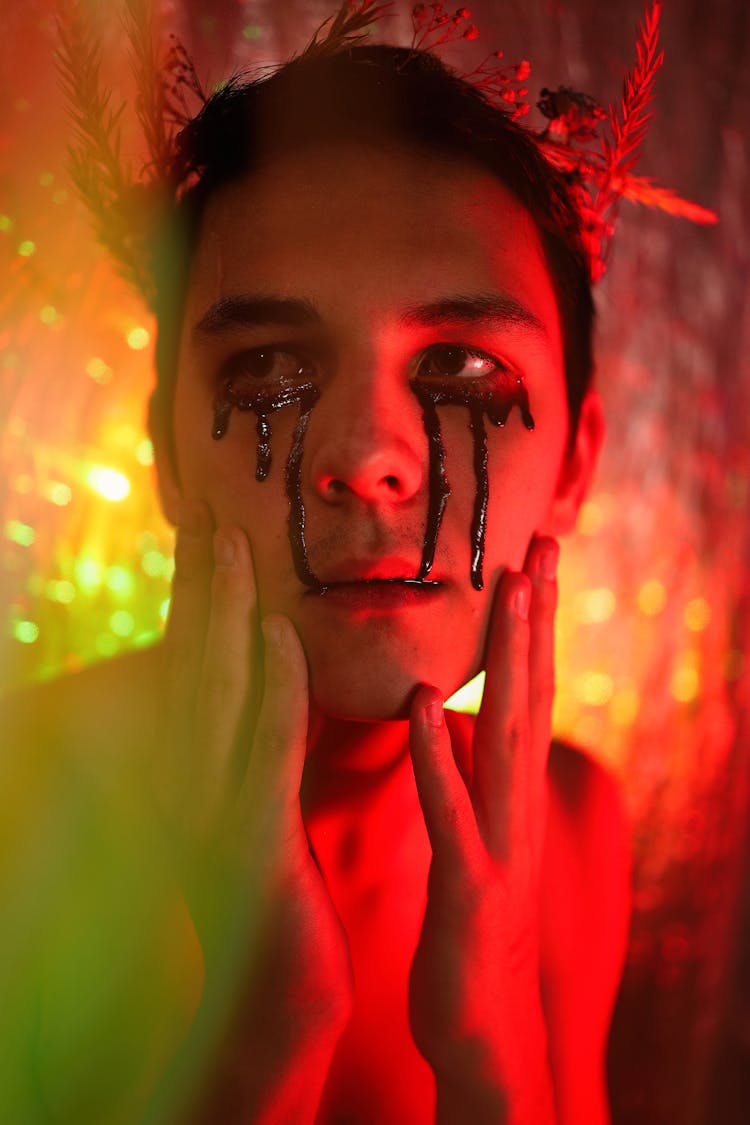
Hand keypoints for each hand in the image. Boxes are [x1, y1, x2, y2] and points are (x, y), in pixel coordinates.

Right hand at [155, 502, 351, 1123]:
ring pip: (219, 690)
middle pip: (194, 661)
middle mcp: (188, 776)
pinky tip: (279, 633)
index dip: (198, 594)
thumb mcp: (253, 793)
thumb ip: (251, 732)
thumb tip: (261, 661)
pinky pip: (265, 748)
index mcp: (193, 764)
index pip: (193, 662)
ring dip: (225, 613)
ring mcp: (215, 806)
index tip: (208, 525)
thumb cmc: (273, 877)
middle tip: (211, 511)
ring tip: (234, 545)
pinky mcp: (254, 835)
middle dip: (202, 585)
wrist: (281, 980)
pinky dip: (272, 686)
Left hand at [408, 536, 559, 1124]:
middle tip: (541, 544)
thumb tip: (454, 718)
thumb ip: (471, 777)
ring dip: (508, 662)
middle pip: (531, 697)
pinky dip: (439, 754)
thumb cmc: (472, 928)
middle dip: (536, 620)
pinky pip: (450, 811)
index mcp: (511, 793)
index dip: (532, 628)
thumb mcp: (476, 838)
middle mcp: (516, 807)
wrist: (482, 1029)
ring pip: (507, 736)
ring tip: (509, 592)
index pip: (527, 695)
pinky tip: (422, 703)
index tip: (531, 559)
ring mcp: (498, 844)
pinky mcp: (467, 887)